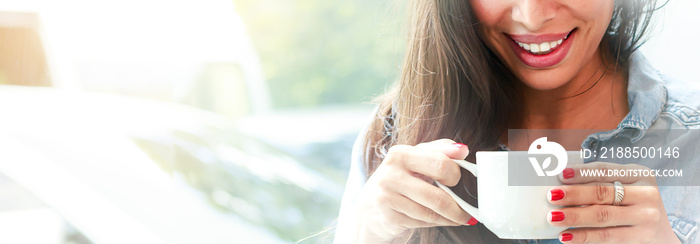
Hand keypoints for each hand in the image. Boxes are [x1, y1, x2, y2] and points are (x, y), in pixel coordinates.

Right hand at [352, 139, 475, 242]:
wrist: (369, 206)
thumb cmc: (399, 178)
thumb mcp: (416, 158)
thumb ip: (440, 150)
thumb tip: (463, 150)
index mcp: (401, 154)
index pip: (441, 164)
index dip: (455, 175)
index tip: (457, 180)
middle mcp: (391, 175)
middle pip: (437, 196)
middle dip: (458, 207)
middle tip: (465, 208)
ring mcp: (387, 198)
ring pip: (432, 213)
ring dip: (451, 218)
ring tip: (459, 217)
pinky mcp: (389, 217)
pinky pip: (424, 223)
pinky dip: (438, 223)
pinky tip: (441, 219)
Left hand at [547, 162, 679, 242]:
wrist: (660, 233)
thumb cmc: (633, 204)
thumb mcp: (626, 186)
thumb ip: (601, 182)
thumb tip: (562, 181)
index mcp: (640, 175)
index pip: (606, 171)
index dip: (582, 172)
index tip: (561, 175)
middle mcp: (647, 194)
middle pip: (603, 193)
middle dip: (574, 195)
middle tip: (551, 196)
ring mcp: (646, 217)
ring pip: (603, 216)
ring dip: (575, 217)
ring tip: (553, 217)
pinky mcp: (641, 237)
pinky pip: (607, 236)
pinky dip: (584, 236)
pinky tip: (566, 236)